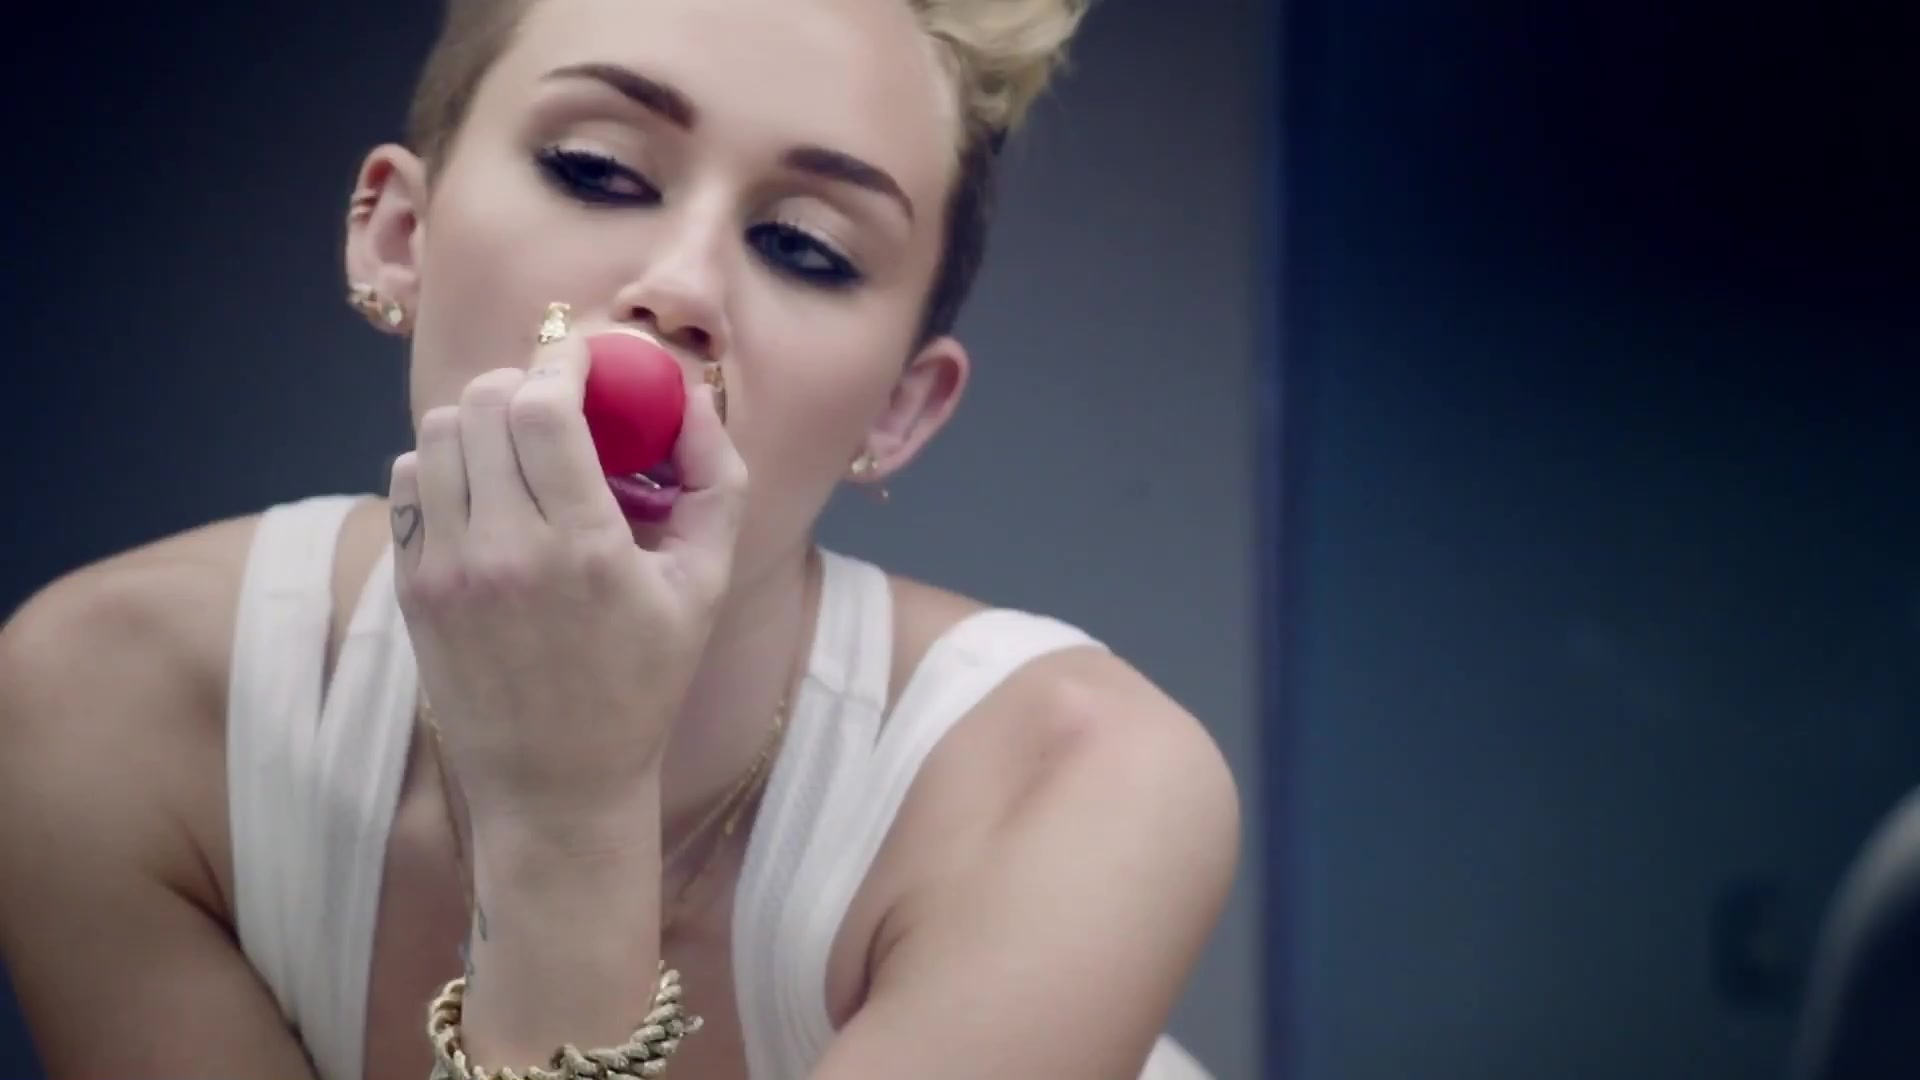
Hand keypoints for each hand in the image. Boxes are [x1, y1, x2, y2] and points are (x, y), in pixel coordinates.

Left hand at [387, 311, 746, 847]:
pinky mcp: (413, 588)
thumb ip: (713, 478)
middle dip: (523, 386)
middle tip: (554, 405)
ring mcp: (447, 571)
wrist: (557, 784)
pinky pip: (409, 481)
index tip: (580, 360)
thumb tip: (690, 394)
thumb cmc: (643, 683)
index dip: (562, 364)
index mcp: (584, 550)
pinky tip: (483, 494)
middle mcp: (505, 554)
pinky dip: (445, 466)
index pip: (544, 408)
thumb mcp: (704, 585)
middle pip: (485, 405)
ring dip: (482, 422)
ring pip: (440, 435)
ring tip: (517, 450)